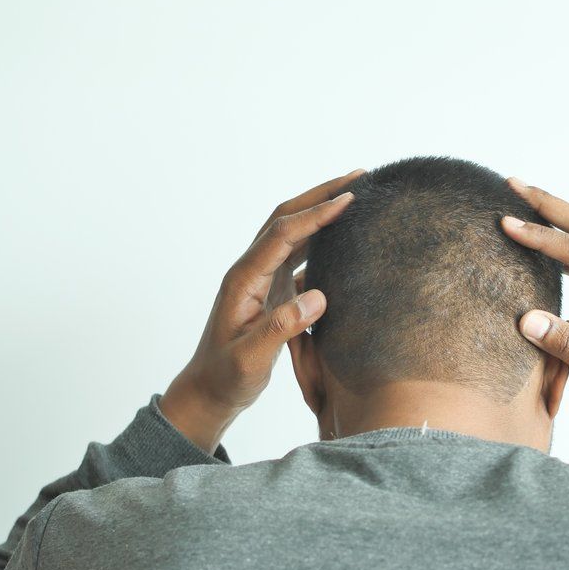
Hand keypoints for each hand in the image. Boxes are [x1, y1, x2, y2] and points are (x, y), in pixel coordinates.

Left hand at [160, 169, 362, 452]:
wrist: (208, 393)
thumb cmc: (225, 379)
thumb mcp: (250, 360)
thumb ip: (280, 329)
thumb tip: (318, 298)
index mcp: (244, 279)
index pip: (283, 234)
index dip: (317, 214)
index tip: (351, 199)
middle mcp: (252, 270)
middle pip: (287, 218)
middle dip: (321, 194)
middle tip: (360, 176)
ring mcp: (262, 278)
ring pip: (294, 232)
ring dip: (322, 211)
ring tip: (358, 195)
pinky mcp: (272, 291)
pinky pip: (299, 254)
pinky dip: (323, 239)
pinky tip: (347, 238)